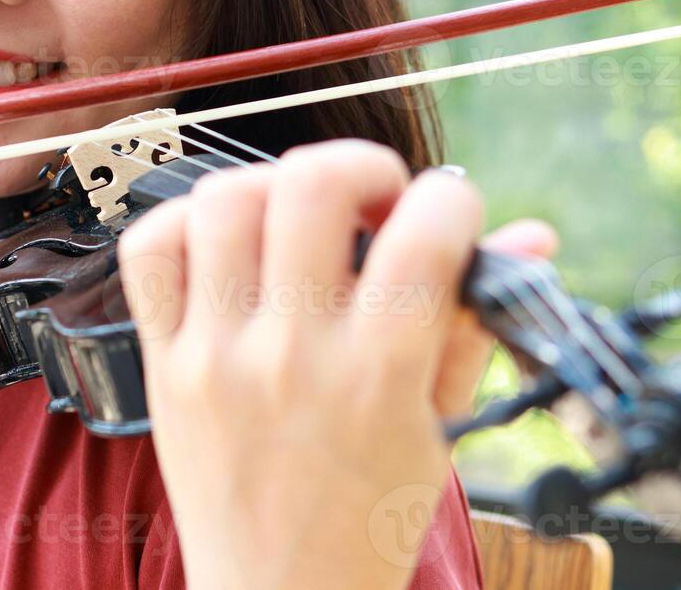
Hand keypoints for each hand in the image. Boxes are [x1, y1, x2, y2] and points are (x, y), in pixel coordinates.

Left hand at [118, 139, 556, 589]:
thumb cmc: (369, 517)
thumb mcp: (439, 428)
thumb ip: (473, 324)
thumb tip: (529, 236)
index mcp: (378, 377)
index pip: (426, 234)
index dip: (454, 199)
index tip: (451, 214)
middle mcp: (292, 356)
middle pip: (311, 187)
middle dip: (361, 164)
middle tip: (376, 199)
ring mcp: (217, 356)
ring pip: (224, 201)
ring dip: (273, 185)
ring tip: (299, 219)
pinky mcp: (164, 363)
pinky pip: (150, 252)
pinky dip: (188, 225)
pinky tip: (229, 246)